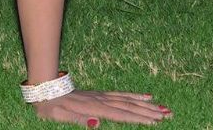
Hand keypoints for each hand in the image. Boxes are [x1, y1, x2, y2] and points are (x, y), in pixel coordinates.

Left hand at [33, 89, 171, 125]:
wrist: (44, 87)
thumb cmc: (49, 105)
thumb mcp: (59, 115)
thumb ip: (77, 119)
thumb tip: (96, 124)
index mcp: (92, 108)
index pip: (120, 114)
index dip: (138, 119)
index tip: (156, 122)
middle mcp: (100, 100)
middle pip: (129, 106)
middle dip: (149, 112)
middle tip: (169, 116)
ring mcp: (100, 96)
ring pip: (127, 100)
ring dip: (146, 105)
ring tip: (164, 109)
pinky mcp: (98, 94)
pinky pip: (120, 95)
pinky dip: (134, 96)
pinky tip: (146, 96)